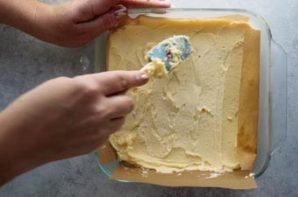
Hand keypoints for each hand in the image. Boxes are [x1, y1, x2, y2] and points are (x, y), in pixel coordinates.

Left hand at [0, 0, 170, 46]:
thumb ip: (104, 22)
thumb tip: (125, 12)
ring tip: (159, 10)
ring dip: (143, 3)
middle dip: (149, 0)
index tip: (163, 5)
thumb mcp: (82, 32)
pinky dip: (133, 7)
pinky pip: (120, 4)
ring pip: (126, 0)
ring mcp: (100, 2)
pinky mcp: (99, 6)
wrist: (44, 21)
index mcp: (97, 4)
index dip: (146, 1)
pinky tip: (141, 13)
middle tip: (167, 7)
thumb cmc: (60, 29)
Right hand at [0, 70, 147, 183]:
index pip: (120, 80)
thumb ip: (89, 85)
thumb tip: (106, 89)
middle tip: (111, 96)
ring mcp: (100, 129)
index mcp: (89, 88)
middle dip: (123, 97)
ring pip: (122, 119)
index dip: (135, 77)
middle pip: (128, 103)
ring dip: (115, 112)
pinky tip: (87, 125)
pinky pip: (109, 131)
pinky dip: (104, 126)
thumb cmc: (36, 106)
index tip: (144, 76)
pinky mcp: (96, 144)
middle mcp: (100, 109)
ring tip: (96, 112)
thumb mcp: (63, 84)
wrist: (23, 138)